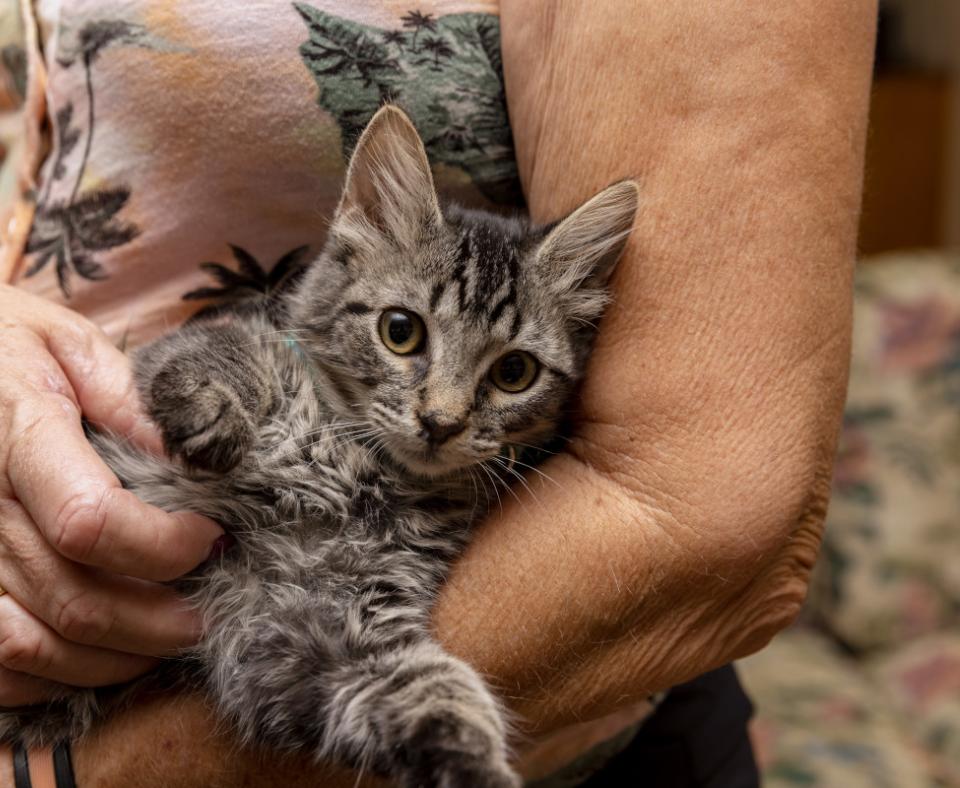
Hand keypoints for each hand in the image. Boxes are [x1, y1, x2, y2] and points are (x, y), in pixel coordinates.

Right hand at [0, 285, 222, 703]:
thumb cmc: (6, 347)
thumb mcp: (72, 346)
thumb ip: (133, 403)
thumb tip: (200, 458)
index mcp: (15, 435)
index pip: (92, 520)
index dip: (164, 545)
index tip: (214, 537)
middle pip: (73, 598)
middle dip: (158, 619)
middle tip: (210, 613)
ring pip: (33, 644)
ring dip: (114, 658)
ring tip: (168, 641)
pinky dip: (51, 677)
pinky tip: (101, 656)